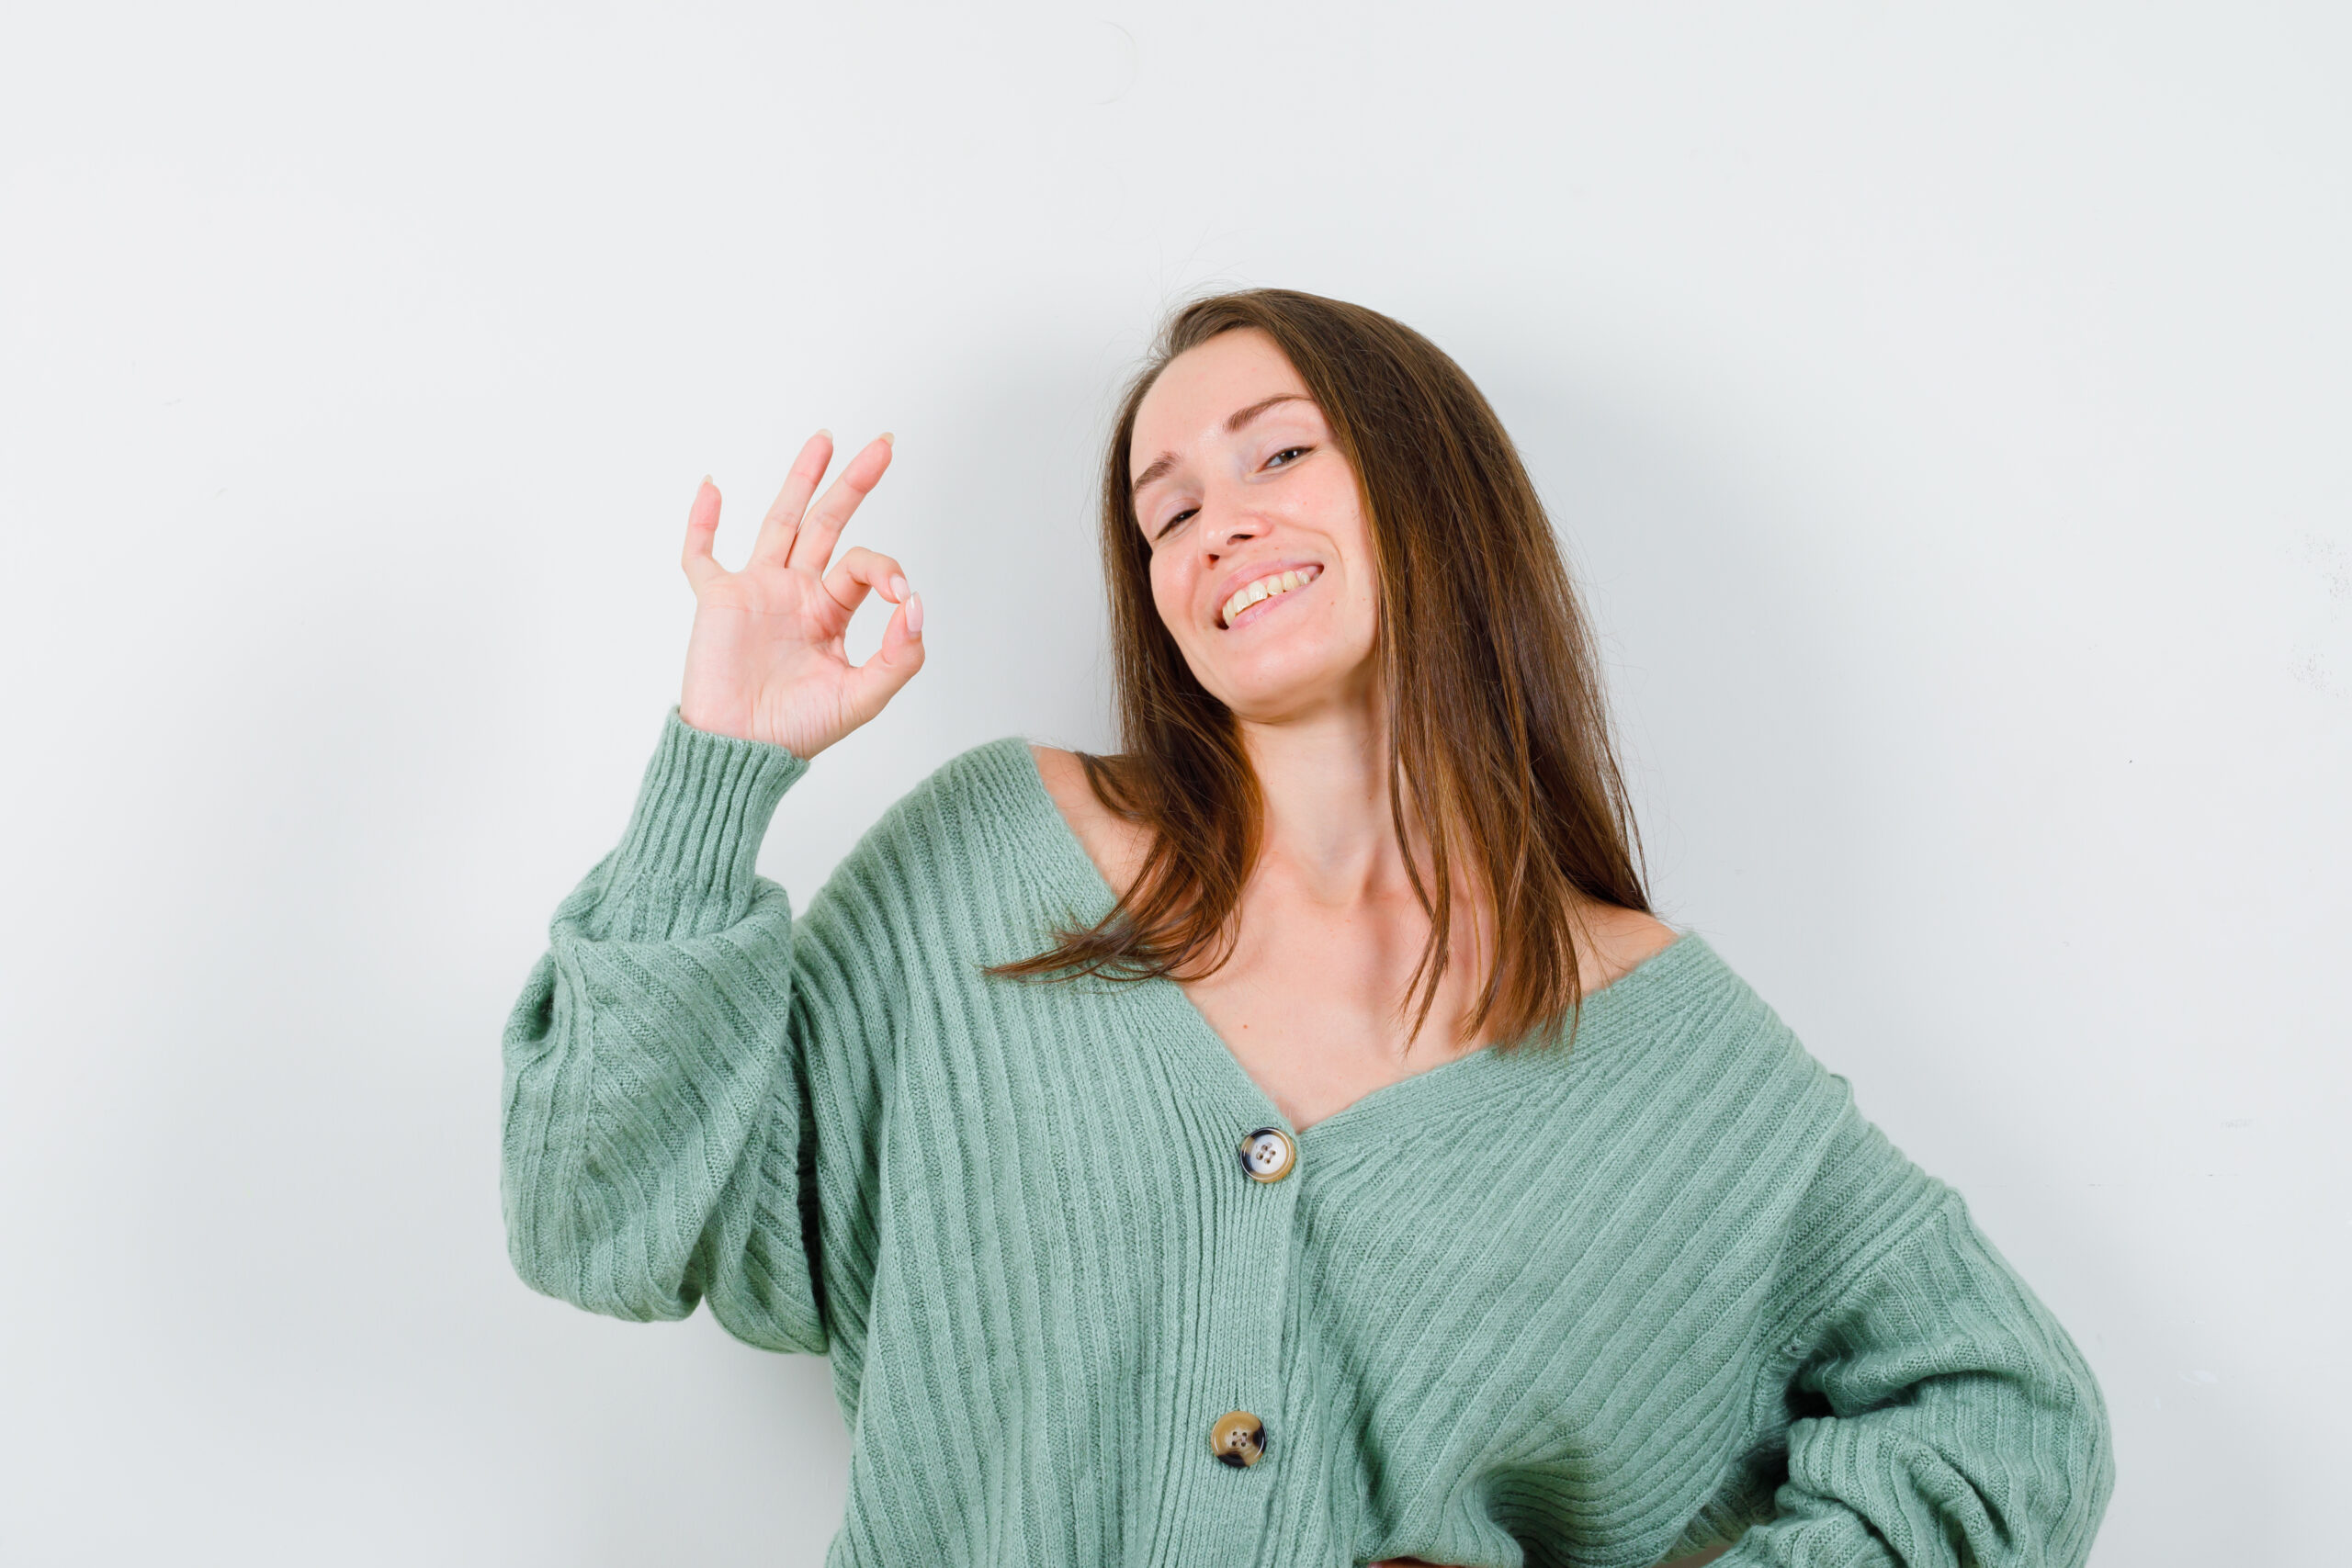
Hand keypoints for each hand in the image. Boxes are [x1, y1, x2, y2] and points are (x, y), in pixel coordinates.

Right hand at [676, 430, 923, 757]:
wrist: (741, 752)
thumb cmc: (797, 732)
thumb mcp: (863, 698)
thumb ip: (898, 656)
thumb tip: (914, 604)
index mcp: (831, 613)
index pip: (863, 567)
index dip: (884, 568)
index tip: (898, 592)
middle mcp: (796, 593)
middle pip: (828, 524)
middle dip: (855, 484)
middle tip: (884, 445)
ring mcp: (756, 590)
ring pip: (781, 522)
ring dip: (801, 480)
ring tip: (824, 439)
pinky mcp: (718, 599)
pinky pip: (701, 554)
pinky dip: (701, 521)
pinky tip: (712, 485)